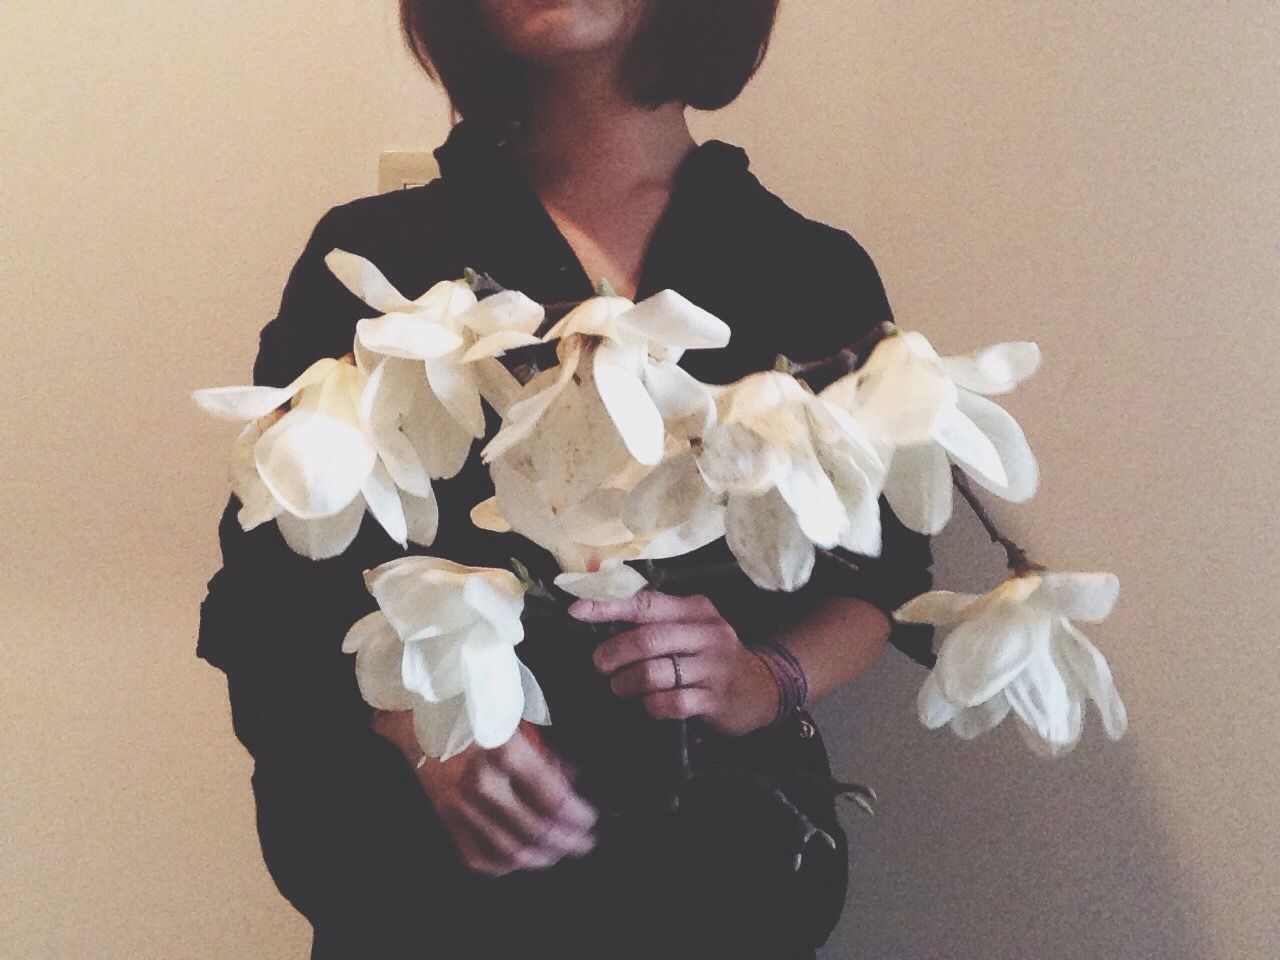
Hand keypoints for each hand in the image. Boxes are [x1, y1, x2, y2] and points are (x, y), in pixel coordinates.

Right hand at [372, 714, 597, 875]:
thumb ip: (543, 751)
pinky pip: (474, 854)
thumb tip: (571, 778)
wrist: (412, 711)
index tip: (591, 819)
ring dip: (540, 857)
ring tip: (559, 853)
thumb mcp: (513, 717)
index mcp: (503, 751)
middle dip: (567, 841)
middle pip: (534, 830)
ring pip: (507, 851)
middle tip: (585, 842)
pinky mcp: (443, 817)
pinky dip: (501, 864)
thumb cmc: (469, 705)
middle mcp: (481, 783)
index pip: (550, 797)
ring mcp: (459, 805)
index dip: (576, 815)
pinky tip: (518, 860)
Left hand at [570, 590, 779, 736]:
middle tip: (600, 665)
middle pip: (646, 640)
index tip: (576, 611)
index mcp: (694, 609)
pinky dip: (650, 705)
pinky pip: (669, 702)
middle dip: (612, 654)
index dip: (607, 607)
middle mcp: (706, 634)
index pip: (644, 603)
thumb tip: (599, 615)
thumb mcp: (691, 627)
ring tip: (621, 687)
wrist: (761, 688)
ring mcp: (713, 667)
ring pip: (653, 673)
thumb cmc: (711, 655)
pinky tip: (649, 704)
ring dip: (626, 683)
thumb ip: (655, 621)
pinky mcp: (715, 700)